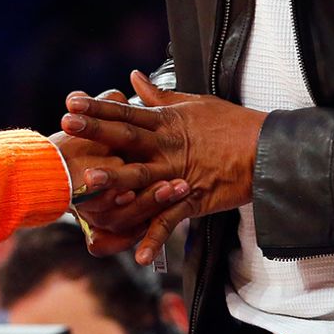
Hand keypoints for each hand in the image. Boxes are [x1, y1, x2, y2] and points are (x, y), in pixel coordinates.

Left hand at [61, 70, 264, 265]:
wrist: (266, 151)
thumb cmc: (231, 125)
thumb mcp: (194, 104)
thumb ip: (159, 96)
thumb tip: (135, 77)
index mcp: (167, 123)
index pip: (127, 112)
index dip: (99, 107)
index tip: (71, 100)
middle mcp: (168, 146)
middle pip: (126, 138)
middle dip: (96, 131)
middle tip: (67, 125)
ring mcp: (179, 174)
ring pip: (142, 177)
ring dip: (116, 180)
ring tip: (90, 183)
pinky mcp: (193, 199)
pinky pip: (170, 221)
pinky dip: (155, 239)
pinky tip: (138, 256)